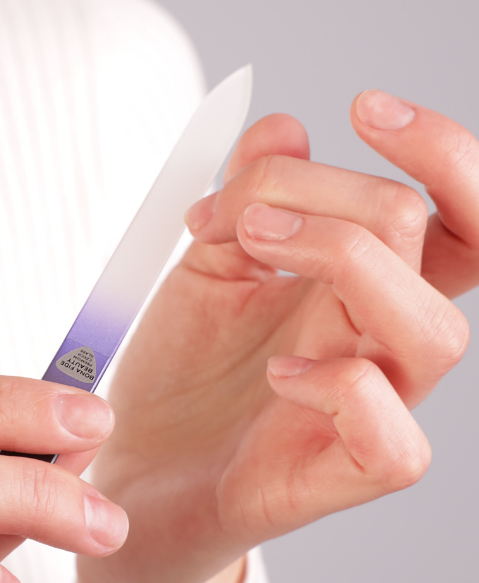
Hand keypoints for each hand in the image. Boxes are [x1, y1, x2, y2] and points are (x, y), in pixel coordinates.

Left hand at [76, 90, 474, 582]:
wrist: (135, 459)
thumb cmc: (179, 369)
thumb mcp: (203, 264)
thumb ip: (247, 196)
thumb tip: (286, 127)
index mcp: (359, 285)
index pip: (456, 215)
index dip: (441, 153)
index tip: (365, 108)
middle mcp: (376, 339)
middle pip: (431, 241)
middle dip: (333, 193)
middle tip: (240, 210)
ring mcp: (367, 410)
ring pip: (435, 334)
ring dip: (340, 261)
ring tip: (250, 248)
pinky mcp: (339, 475)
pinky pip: (396, 444)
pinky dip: (342, 388)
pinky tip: (277, 373)